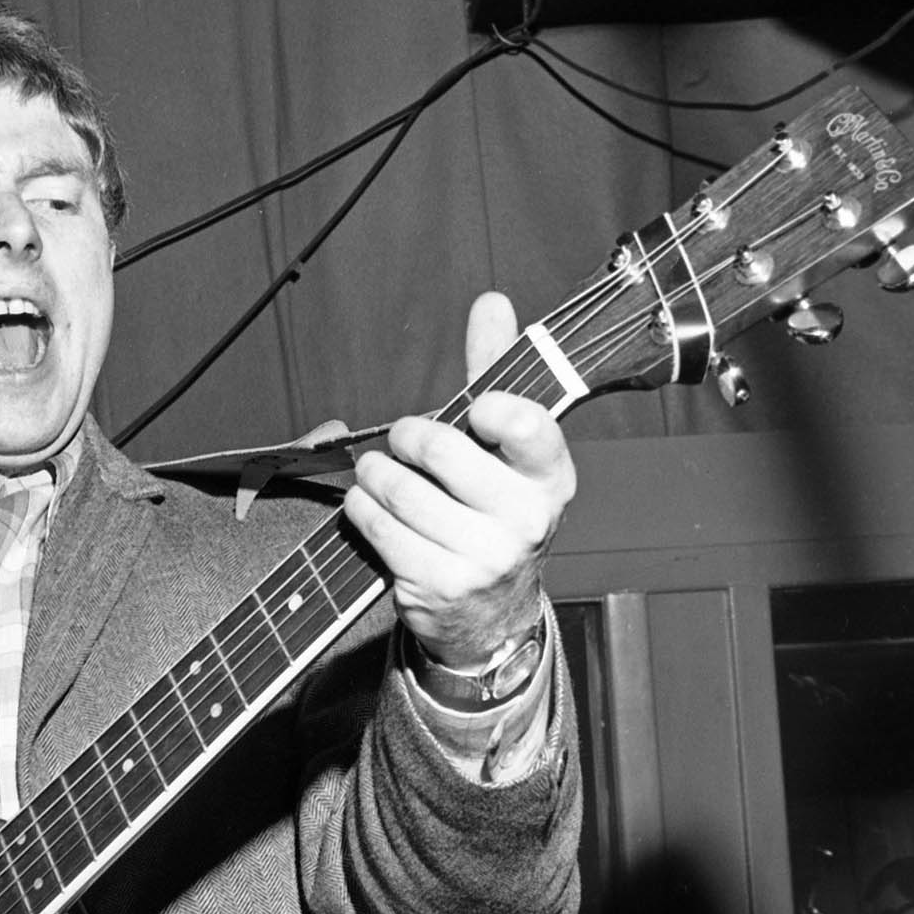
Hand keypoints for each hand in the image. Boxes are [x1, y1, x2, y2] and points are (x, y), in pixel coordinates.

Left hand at [343, 291, 574, 668]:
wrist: (491, 611)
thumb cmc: (492, 513)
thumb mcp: (505, 449)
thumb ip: (496, 374)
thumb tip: (492, 303)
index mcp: (550, 476)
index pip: (527, 427)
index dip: (491, 409)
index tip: (475, 410)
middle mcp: (526, 519)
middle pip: (442, 449)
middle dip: (407, 437)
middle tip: (402, 441)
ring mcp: (485, 557)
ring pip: (401, 490)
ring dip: (375, 475)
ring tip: (378, 474)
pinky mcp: (440, 583)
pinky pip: (380, 527)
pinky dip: (363, 510)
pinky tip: (372, 507)